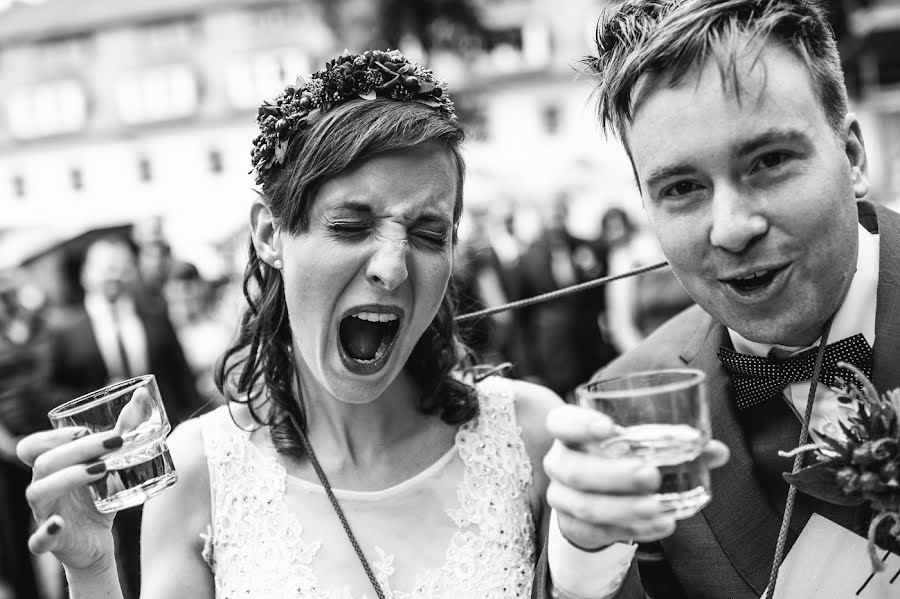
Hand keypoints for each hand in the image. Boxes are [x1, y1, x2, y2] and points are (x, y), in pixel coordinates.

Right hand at [16, 427, 119, 571]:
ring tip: (103, 469)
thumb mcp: (111, 464)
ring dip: (69, 478)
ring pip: (37, 492)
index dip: (52, 436)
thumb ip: (122, 432)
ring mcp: (44, 514)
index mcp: (51, 469)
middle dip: (78, 450)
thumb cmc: (99, 496)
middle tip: (114, 442)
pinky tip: (58, 523)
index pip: (31, 446)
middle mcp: (42, 488)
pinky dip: (46, 531)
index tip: (85, 430)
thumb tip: (141, 394)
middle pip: (44, 463)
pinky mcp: (52, 541)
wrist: (99, 543)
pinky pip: (38, 539)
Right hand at [543, 405, 728, 549]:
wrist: (594, 493)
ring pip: (586, 506)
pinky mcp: (571, 526)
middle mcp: (558, 461)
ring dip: (625, 509)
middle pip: (575, 470)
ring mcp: (560, 496)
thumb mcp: (639, 443)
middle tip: (651, 476)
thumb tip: (716, 450)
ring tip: (660, 509)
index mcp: (568, 431)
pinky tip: (658, 526)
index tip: (610, 429)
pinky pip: (597, 533)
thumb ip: (675, 444)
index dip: (581, 424)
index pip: (562, 422)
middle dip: (614, 475)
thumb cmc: (618, 456)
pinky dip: (630, 531)